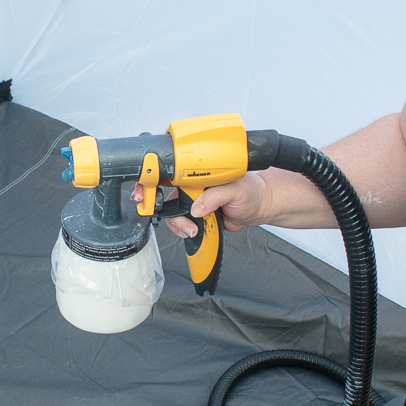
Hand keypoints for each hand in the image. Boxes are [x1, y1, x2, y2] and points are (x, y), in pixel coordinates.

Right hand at [132, 173, 271, 237]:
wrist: (259, 207)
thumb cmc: (251, 192)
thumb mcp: (236, 190)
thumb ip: (215, 196)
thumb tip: (197, 207)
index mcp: (197, 173)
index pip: (169, 173)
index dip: (153, 179)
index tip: (146, 189)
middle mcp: (192, 186)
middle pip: (165, 195)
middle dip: (158, 206)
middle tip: (166, 215)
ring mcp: (193, 202)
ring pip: (172, 213)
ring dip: (177, 223)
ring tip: (192, 229)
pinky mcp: (196, 216)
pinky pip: (181, 224)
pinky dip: (183, 230)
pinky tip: (192, 232)